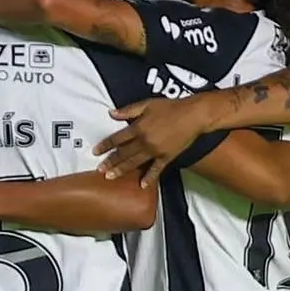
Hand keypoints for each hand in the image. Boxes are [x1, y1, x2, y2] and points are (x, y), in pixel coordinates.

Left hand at [95, 94, 217, 186]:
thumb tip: (112, 113)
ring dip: (122, 170)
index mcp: (138, 127)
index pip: (117, 138)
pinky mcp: (167, 157)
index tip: (96, 152)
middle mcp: (144, 141)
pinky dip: (149, 178)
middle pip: (123, 154)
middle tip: (99, 170)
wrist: (193, 115)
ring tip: (110, 177)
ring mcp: (155, 151)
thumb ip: (129, 110)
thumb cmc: (171, 107)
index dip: (105, 145)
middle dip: (110, 162)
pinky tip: (142, 185)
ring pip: (135, 163)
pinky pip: (156, 170)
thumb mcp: (147, 104)